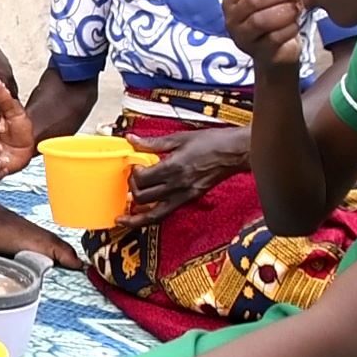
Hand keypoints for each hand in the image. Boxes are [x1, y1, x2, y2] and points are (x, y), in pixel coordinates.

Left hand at [0, 24, 17, 112]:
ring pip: (10, 84)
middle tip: (4, 118)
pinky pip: (6, 76)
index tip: (6, 124)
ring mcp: (7, 65)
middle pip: (13, 95)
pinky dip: (3, 84)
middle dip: (9, 106)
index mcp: (3, 81)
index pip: (12, 104)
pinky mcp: (3, 59)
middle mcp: (9, 73)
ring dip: (6, 94)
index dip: (10, 115)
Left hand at [120, 126, 251, 225]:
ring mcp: (183, 195)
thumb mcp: (179, 138)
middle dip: (132, 190)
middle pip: (143, 197)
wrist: (234, 153)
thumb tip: (132, 139)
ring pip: (153, 215)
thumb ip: (152, 142)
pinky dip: (151, 216)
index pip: (142, 179)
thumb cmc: (211, 142)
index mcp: (173, 167)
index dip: (133, 174)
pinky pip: (166, 213)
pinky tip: (143, 214)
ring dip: (135, 217)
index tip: (134, 167)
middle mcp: (177, 185)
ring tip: (123, 219)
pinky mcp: (189, 200)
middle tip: (131, 182)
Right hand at [223, 0, 306, 75]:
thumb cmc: (271, 19)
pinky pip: (274, 38)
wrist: (276, 51)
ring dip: (284, 11)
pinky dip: (289, 29)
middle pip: (253, 0)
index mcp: (232, 0)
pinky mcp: (258, 51)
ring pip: (260, 20)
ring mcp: (242, 37)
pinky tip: (296, 25)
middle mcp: (232, 19)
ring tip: (298, 9)